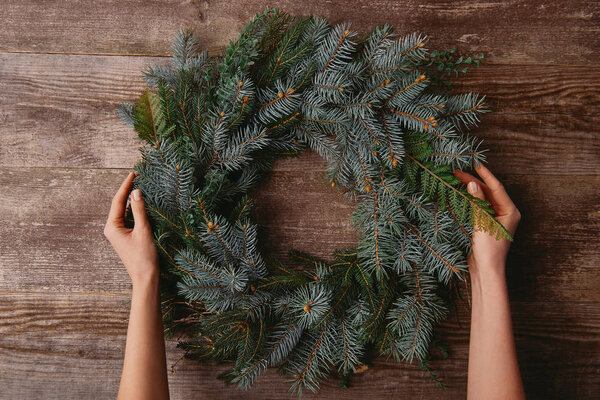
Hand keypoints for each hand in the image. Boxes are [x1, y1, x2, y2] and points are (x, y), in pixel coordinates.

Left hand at [104, 172, 158, 286]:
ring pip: (125, 212)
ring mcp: (119, 233)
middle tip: (138, 176)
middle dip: (128, 191)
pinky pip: (130, 219)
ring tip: (142, 187)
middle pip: (119, 204)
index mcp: (112, 227)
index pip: (117, 201)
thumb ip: (139, 210)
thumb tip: (136, 192)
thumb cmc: (144, 257)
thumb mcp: (143, 230)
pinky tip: (144, 205)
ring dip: (133, 201)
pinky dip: (136, 211)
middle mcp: (112, 229)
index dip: (125, 186)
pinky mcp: (126, 237)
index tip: (133, 173)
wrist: (146, 278)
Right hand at [454, 164, 520, 272]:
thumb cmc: (489, 249)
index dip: (485, 175)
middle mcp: (505, 212)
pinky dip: (469, 199)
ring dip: (470, 189)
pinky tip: (459, 193)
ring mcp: (495, 218)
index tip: (475, 164)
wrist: (486, 270)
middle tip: (457, 172)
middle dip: (474, 181)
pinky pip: (478, 206)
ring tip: (456, 179)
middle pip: (488, 192)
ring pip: (482, 198)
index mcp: (511, 211)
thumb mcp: (483, 223)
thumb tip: (471, 183)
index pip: (497, 188)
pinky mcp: (485, 223)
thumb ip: (478, 202)